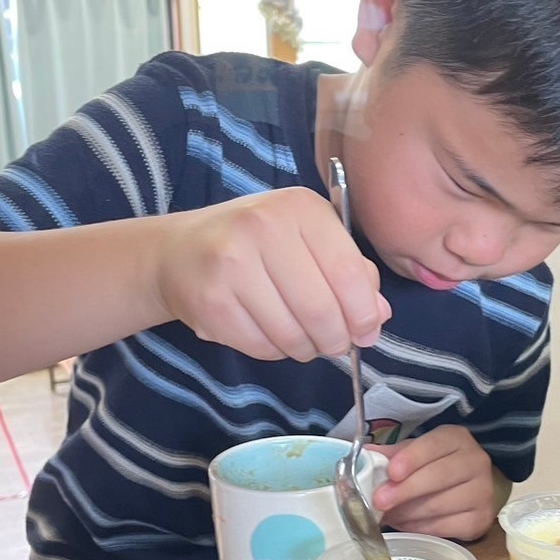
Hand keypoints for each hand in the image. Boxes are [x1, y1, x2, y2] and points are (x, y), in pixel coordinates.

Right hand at [154, 187, 390, 360]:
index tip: (367, 331)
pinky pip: (262, 347)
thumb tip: (378, 314)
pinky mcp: (210, 302)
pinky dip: (275, 351)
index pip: (349, 273)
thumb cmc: (258, 244)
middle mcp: (262, 227)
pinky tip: (270, 333)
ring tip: (303, 338)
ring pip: (292, 335)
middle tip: (337, 344)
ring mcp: (231, 264)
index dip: (364, 313)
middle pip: (322, 310)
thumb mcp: (309, 239)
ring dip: (307, 349)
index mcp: (299, 207)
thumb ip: (350, 271)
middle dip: (337, 339)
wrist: (180, 251)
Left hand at [371, 426, 497, 542]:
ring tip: (388, 515)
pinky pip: (446, 528)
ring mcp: (483, 492)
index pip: (435, 445)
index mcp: (457, 438)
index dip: (412, 458)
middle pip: (439, 476)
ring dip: (408, 513)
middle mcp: (476, 462)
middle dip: (405, 491)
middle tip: (379, 501)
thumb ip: (391, 455)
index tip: (392, 472)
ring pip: (440, 505)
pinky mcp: (481, 520)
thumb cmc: (435, 466)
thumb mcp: (415, 453)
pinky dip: (421, 528)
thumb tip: (362, 458)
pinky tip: (407, 524)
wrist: (468, 487)